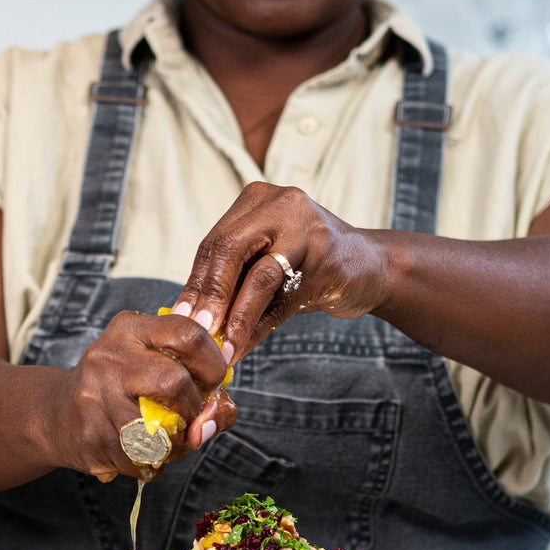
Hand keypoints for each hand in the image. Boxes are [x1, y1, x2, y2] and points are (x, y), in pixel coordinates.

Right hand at [46, 309, 236, 481]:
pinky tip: (139, 453)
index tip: (213, 382)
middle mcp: (108, 356)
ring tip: (165, 442)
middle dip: (194, 409)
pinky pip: (138, 460)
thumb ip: (199, 384)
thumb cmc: (120, 387)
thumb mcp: (153, 365)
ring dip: (173, 447)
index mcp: (130, 329)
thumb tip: (213, 418)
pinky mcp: (89, 434)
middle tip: (190, 418)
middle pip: (173, 383)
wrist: (54, 413)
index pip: (188, 334)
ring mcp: (94, 396)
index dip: (213, 364)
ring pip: (158, 434)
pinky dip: (149, 464)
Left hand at [172, 182, 388, 360]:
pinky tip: (243, 346)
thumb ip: (231, 287)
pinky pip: (284, 296)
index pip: (214, 244)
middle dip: (209, 297)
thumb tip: (190, 325)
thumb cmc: (307, 270)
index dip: (194, 285)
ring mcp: (307, 226)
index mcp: (256, 201)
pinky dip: (259, 325)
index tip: (177, 319)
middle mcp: (280, 203)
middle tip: (194, 334)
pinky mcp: (328, 256)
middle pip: (229, 249)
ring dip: (235, 316)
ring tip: (219, 348)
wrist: (372, 267)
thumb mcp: (264, 270)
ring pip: (258, 274)